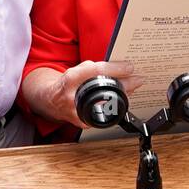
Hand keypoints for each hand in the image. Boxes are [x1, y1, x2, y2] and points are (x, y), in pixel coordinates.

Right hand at [27, 60, 142, 127]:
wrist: (50, 100)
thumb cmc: (66, 83)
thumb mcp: (77, 70)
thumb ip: (94, 70)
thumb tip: (119, 68)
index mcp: (71, 78)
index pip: (97, 71)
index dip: (115, 68)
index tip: (130, 67)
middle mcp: (72, 95)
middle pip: (104, 88)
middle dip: (125, 84)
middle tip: (138, 79)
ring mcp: (76, 111)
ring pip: (106, 103)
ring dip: (122, 96)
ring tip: (133, 88)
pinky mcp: (81, 121)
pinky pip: (102, 114)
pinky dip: (113, 107)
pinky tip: (121, 101)